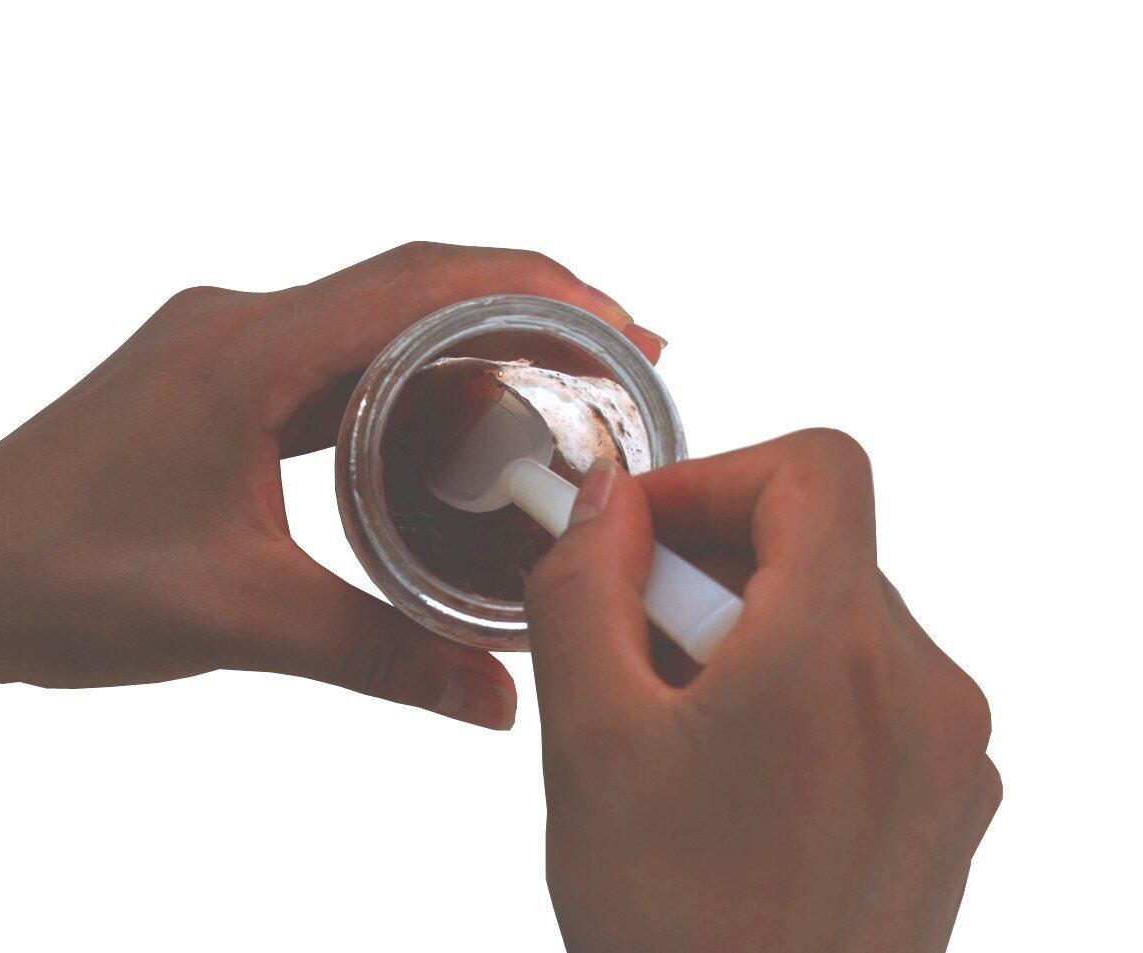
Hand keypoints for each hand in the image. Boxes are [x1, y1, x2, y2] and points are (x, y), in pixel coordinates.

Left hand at [0, 242, 663, 728]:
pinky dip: (414, 386)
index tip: (622, 323)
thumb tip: (496, 697)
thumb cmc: (56, 580)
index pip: (420, 283)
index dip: (538, 291)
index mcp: (246, 351)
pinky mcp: (223, 383)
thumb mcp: (239, 619)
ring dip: (472, 352)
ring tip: (556, 404)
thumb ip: (380, 655)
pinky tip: (454, 434)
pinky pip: (341, 363)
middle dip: (529, 314)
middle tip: (621, 364)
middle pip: (415, 287)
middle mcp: (241, 323)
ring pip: (380, 324)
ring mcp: (230, 348)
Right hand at [525, 431, 999, 949]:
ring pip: (839, 617)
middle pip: (819, 546)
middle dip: (710, 567)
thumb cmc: (676, 929)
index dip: (715, 476)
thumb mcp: (588, 737)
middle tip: (633, 638)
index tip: (643, 531)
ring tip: (677, 721)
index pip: (814, 468)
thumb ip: (583, 587)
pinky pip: (871, 688)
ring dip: (749, 632)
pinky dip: (796, 687)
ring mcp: (949, 747)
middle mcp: (925, 687)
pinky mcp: (948, 792)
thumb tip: (604, 501)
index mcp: (841, 652)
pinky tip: (733, 767)